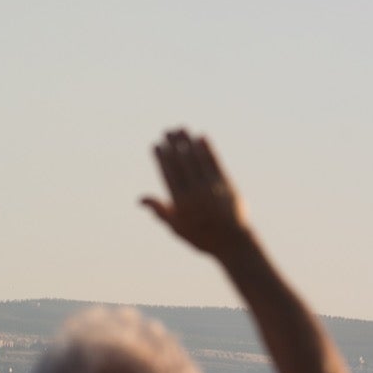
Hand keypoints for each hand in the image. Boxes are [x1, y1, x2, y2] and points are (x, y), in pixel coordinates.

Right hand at [141, 130, 253, 258]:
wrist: (232, 243)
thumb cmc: (200, 236)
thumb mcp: (175, 227)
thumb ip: (159, 210)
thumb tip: (140, 199)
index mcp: (180, 203)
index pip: (169, 174)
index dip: (162, 157)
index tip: (157, 144)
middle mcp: (196, 193)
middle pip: (182, 163)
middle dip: (174, 145)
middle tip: (167, 131)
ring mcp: (212, 188)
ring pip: (198, 159)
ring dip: (189, 142)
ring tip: (182, 129)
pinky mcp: (226, 185)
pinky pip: (215, 163)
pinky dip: (208, 150)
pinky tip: (202, 138)